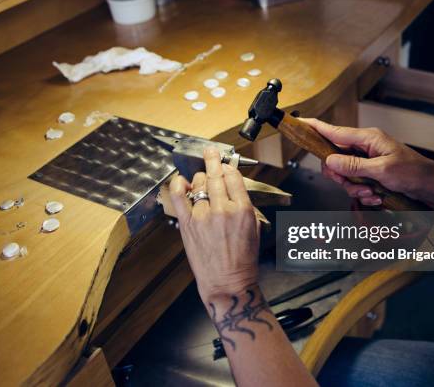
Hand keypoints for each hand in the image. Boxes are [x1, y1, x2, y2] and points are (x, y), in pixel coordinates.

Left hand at [169, 147, 260, 305]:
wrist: (227, 283)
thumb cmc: (242, 259)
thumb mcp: (255, 228)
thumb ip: (245, 204)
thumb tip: (234, 185)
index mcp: (242, 210)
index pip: (233, 176)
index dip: (228, 167)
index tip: (225, 164)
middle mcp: (223, 210)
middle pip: (215, 175)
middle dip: (213, 161)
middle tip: (211, 152)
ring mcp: (203, 216)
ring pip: (199, 183)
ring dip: (200, 177)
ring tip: (201, 178)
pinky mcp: (188, 224)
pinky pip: (179, 196)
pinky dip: (178, 184)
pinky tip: (181, 180)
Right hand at [301, 118, 433, 205]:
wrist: (432, 186)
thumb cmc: (414, 172)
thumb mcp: (382, 170)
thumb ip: (354, 165)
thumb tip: (330, 161)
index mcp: (367, 138)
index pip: (334, 131)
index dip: (314, 127)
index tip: (298, 122)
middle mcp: (364, 147)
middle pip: (334, 159)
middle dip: (341, 177)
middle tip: (354, 186)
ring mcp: (366, 160)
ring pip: (343, 174)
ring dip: (354, 188)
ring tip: (371, 194)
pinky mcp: (370, 172)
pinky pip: (355, 182)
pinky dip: (363, 193)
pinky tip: (376, 197)